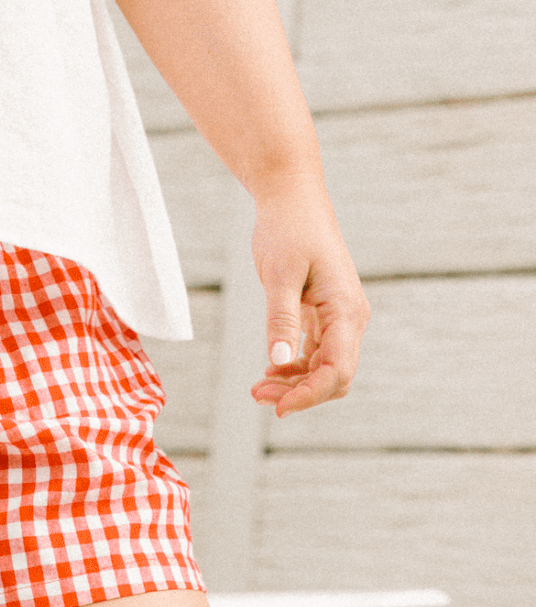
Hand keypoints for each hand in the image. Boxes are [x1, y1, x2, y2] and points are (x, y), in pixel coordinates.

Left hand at [248, 172, 369, 417]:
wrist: (292, 197)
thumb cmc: (288, 229)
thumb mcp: (279, 274)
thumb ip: (281, 318)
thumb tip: (278, 360)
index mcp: (346, 310)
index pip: (337, 370)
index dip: (310, 394)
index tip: (278, 408)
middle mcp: (350, 317)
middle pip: (334, 374)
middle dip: (299, 392)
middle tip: (257, 394)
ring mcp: (339, 316)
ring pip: (324, 365)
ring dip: (295, 381)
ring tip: (258, 386)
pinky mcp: (324, 311)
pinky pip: (316, 350)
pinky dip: (295, 364)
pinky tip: (271, 368)